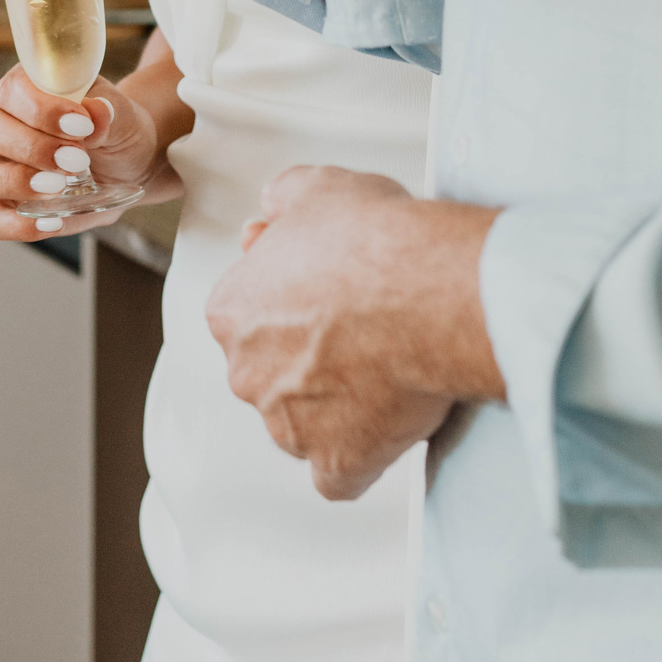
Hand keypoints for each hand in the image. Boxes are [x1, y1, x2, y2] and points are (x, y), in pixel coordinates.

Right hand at [0, 64, 176, 242]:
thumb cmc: (118, 128)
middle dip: (31, 147)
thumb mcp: (124, 115)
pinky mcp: (2, 204)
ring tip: (58, 188)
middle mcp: (2, 123)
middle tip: (76, 160)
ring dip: (12, 181)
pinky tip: (52, 222)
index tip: (82, 126)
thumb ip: (109, 111)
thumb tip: (96, 111)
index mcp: (28, 88)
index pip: (13, 89)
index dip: (42, 109)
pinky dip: (15, 224)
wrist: (130, 162)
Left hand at [205, 165, 503, 499]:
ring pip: (302, 423)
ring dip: (332, 405)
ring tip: (382, 364)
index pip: (245, 314)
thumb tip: (275, 206)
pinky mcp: (337, 462)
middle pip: (270, 372)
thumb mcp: (318, 187)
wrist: (428, 291)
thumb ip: (283, 198)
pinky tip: (382, 426)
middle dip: (307, 354)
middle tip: (358, 323)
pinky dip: (358, 457)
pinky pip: (338, 474)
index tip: (322, 289)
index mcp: (233, 311)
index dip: (287, 299)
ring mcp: (290, 425)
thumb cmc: (376, 241)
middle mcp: (249, 374)